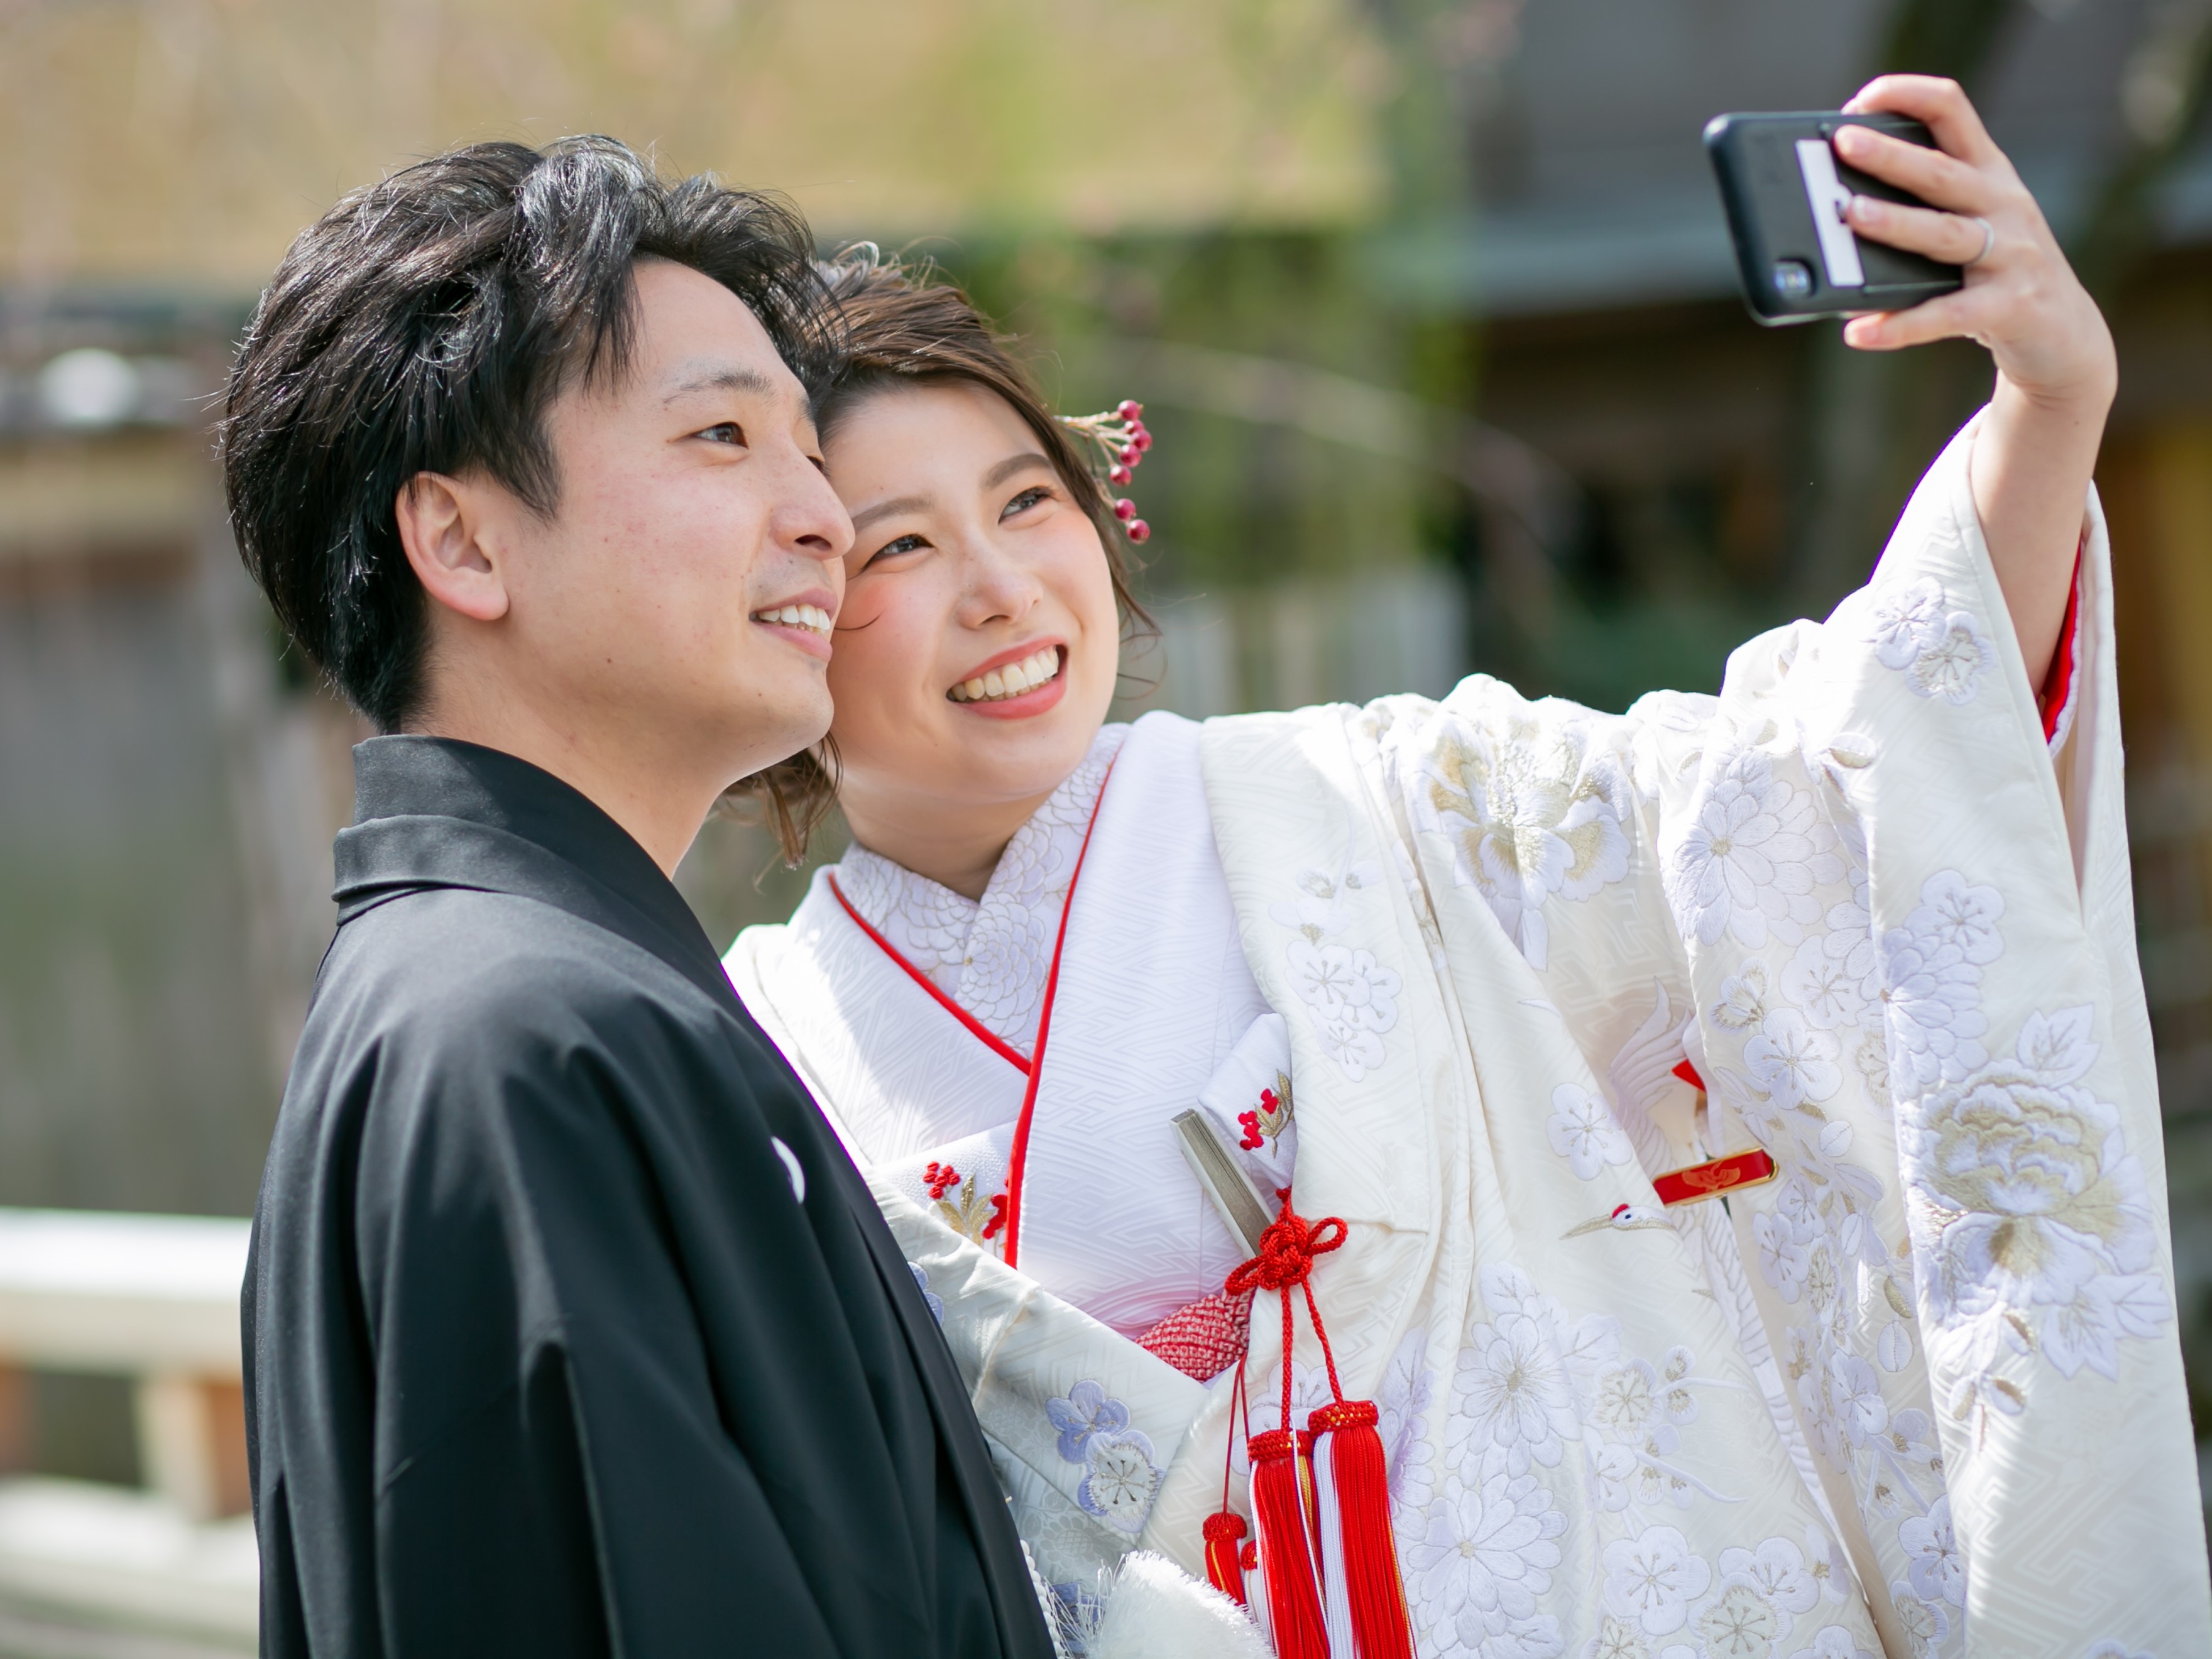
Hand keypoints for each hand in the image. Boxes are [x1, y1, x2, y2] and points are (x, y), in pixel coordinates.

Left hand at [1834, 76, 2114, 413]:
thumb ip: (1919, 208)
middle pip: (1941, 172)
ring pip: (1944, 235)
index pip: (1952, 111)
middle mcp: (2003, 205)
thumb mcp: (1971, 224)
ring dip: (1895, 222)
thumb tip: (1835, 212)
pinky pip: (1946, 315)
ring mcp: (2011, 254)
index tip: (1861, 99)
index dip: (1909, 95)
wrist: (2064, 331)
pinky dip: (1900, 326)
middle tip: (1843, 142)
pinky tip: (1859, 331)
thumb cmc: (2000, 271)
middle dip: (1891, 154)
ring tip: (1850, 214)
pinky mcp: (2009, 306)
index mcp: (1988, 174)